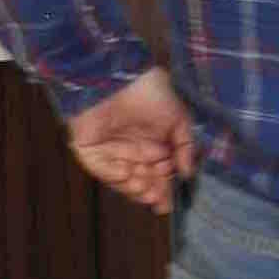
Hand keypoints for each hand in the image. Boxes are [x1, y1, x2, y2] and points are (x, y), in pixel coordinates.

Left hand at [67, 69, 197, 213]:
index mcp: (151, 146)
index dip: (164, 190)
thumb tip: (188, 173)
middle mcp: (131, 152)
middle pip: (141, 182)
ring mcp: (110, 152)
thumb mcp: (178, 119)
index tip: (170, 202)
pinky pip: (101, 169)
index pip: (157, 176)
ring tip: (147, 189)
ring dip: (135, 188)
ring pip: (122, 180)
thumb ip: (184, 147)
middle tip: (159, 197)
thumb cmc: (152, 93)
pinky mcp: (90, 149)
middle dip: (151, 192)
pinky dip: (114, 175)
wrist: (123, 76)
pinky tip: (128, 173)